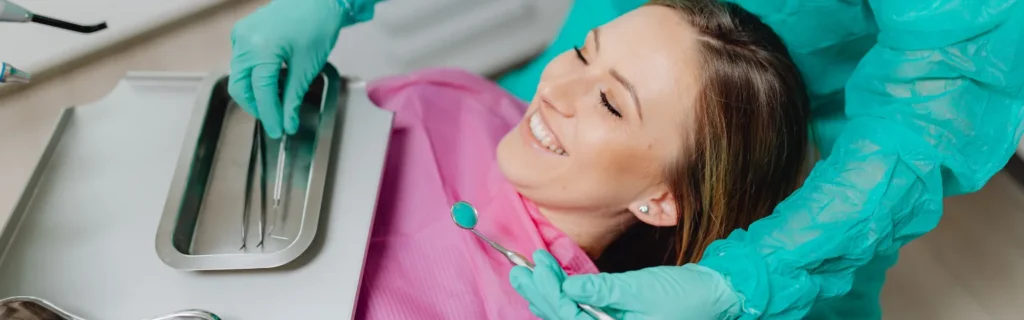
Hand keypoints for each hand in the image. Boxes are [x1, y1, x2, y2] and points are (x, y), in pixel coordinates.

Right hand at [228, 0, 347, 137]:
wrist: (317, 1)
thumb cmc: (316, 26)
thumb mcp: (307, 68)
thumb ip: (293, 99)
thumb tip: (287, 122)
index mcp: (261, 49)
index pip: (261, 93)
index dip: (269, 115)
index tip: (278, 130)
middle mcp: (244, 41)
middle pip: (241, 87)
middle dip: (257, 107)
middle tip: (275, 120)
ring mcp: (240, 35)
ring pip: (239, 76)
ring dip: (255, 93)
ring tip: (276, 102)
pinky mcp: (242, 33)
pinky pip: (242, 62)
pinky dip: (253, 76)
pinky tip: (271, 82)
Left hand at [511, 250, 743, 319]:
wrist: (711, 293)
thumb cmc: (684, 295)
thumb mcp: (641, 289)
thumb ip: (604, 291)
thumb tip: (569, 288)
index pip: (569, 318)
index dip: (550, 294)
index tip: (536, 268)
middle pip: (563, 319)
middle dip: (541, 294)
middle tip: (519, 270)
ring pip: (569, 316)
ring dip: (547, 294)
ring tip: (527, 272)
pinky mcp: (613, 319)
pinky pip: (581, 313)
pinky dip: (564, 297)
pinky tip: (551, 283)